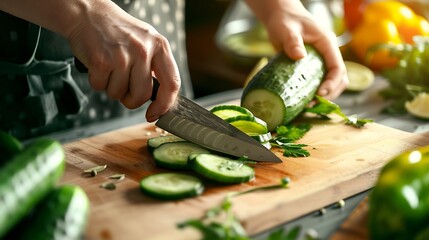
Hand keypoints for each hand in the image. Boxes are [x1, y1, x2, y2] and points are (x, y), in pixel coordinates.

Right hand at [67, 1, 179, 121]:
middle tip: (124, 88)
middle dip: (131, 99)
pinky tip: (98, 65)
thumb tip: (161, 100)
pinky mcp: (101, 60)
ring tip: (110, 67)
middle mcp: (143, 50)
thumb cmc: (119, 32)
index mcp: (160, 46)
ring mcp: (122, 55)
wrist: (88, 14)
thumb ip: (156, 67)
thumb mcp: (146, 42)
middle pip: (142, 95)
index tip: (155, 114)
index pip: (172, 83)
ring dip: (112, 87)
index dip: (165, 105)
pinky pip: (100, 87)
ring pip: (119, 94)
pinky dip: (97, 81)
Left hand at [245, 0, 347, 99]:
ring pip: (333, 81)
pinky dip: (317, 92)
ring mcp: (322, 60)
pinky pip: (321, 81)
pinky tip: (305, 100)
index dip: (332, 83)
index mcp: (327, 43)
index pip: (337, 66)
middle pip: (340, 77)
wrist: (281, 17)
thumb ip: (292, 41)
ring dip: (325, 95)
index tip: (320, 94)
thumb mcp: (287, 30)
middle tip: (312, 104)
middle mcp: (328, 53)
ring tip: (309, 105)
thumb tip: (299, 56)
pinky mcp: (314, 66)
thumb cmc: (284, 20)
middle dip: (330, 93)